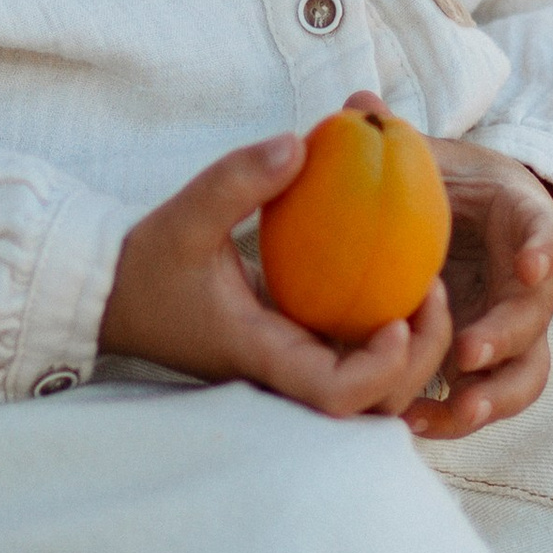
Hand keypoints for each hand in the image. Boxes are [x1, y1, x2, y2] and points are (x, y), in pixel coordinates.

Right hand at [98, 133, 454, 419]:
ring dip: (413, 354)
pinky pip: (357, 361)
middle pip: (371, 409)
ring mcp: (292, 370)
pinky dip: (389, 340)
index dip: (378, 371)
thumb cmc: (148, 260)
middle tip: (435, 294)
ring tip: (428, 289)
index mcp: (260, 355)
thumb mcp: (186, 213)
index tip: (399, 321)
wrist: (117, 292)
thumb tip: (298, 143)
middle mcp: (283, 375)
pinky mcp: (296, 355)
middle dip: (419, 364)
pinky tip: (404, 284)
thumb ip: (238, 179)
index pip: (331, 395)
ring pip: (373, 395)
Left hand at [403, 124, 552, 441]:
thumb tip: (358, 106)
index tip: (528, 265)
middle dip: (508, 336)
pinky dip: (456, 415)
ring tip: (454, 411)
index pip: (546, 230)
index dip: (541, 248)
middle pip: (538, 315)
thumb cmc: (448, 182)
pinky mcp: (489, 362)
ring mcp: (514, 327)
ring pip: (525, 372)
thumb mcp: (430, 155)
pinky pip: (485, 395)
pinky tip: (414, 423)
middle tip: (467, 351)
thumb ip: (397, 137)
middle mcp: (531, 282)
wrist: (468, 219)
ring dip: (494, 395)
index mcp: (525, 220)